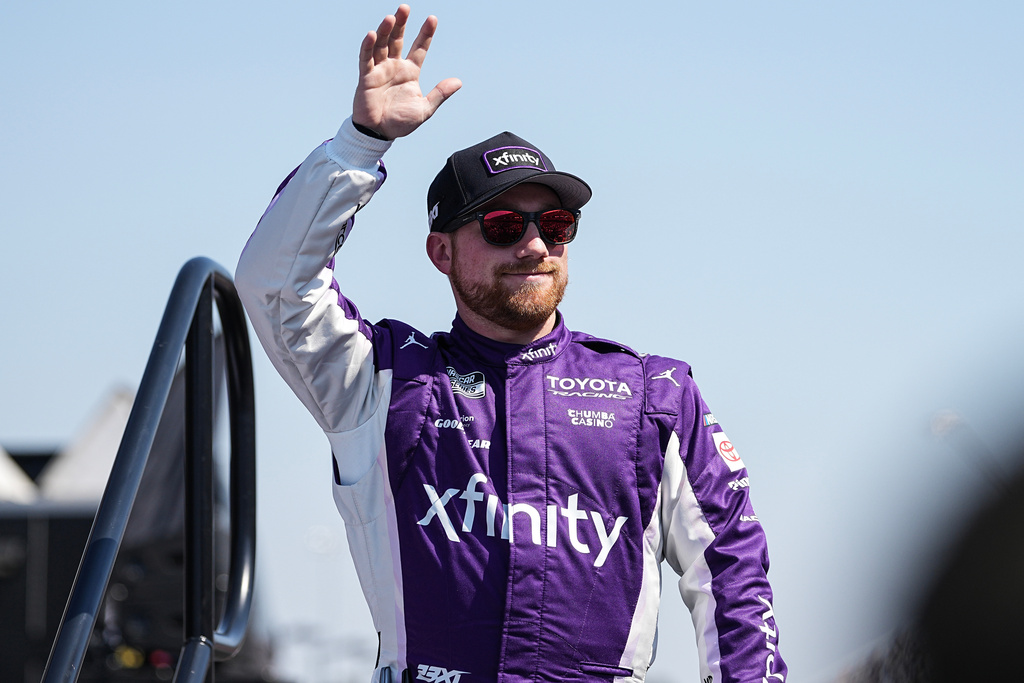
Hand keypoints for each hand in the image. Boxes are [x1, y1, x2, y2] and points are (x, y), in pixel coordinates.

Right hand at [352, 5, 461, 139]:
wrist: (380, 134)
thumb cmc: (400, 122)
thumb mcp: (425, 109)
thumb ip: (440, 94)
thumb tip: (458, 82)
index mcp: (410, 72)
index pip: (419, 48)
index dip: (426, 34)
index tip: (433, 19)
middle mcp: (394, 67)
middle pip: (397, 40)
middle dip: (401, 24)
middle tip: (405, 8)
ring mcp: (380, 70)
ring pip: (382, 45)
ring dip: (385, 31)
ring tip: (391, 17)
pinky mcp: (366, 77)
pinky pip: (366, 59)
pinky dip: (368, 46)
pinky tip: (372, 34)